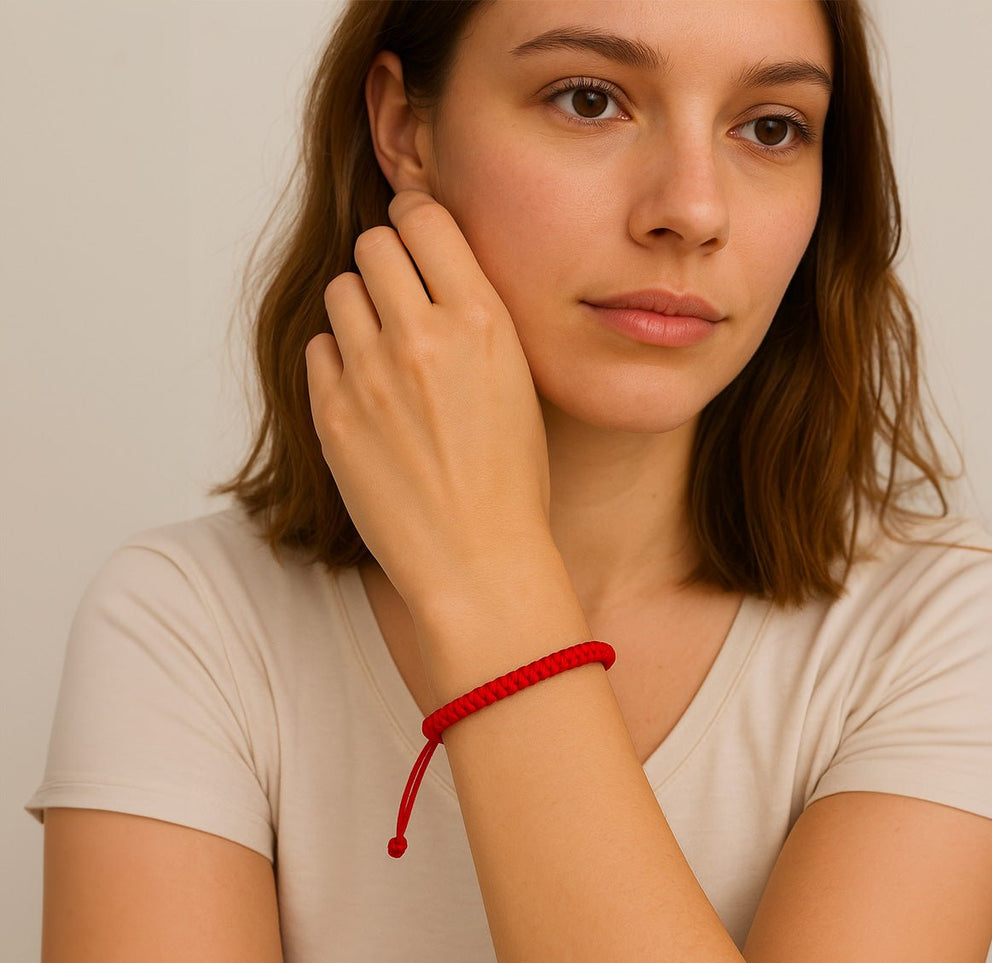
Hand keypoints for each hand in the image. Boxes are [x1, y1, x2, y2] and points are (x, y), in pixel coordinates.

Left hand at [306, 190, 553, 614]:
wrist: (478, 562)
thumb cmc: (512, 481)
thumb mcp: (518, 382)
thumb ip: (476, 318)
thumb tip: (435, 269)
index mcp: (482, 321)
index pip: (425, 219)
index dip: (417, 221)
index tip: (416, 236)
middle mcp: (422, 336)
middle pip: (374, 245)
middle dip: (386, 262)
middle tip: (398, 296)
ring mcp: (370, 375)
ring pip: (341, 292)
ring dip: (360, 308)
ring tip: (384, 350)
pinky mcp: (331, 414)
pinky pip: (320, 349)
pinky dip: (339, 359)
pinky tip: (368, 393)